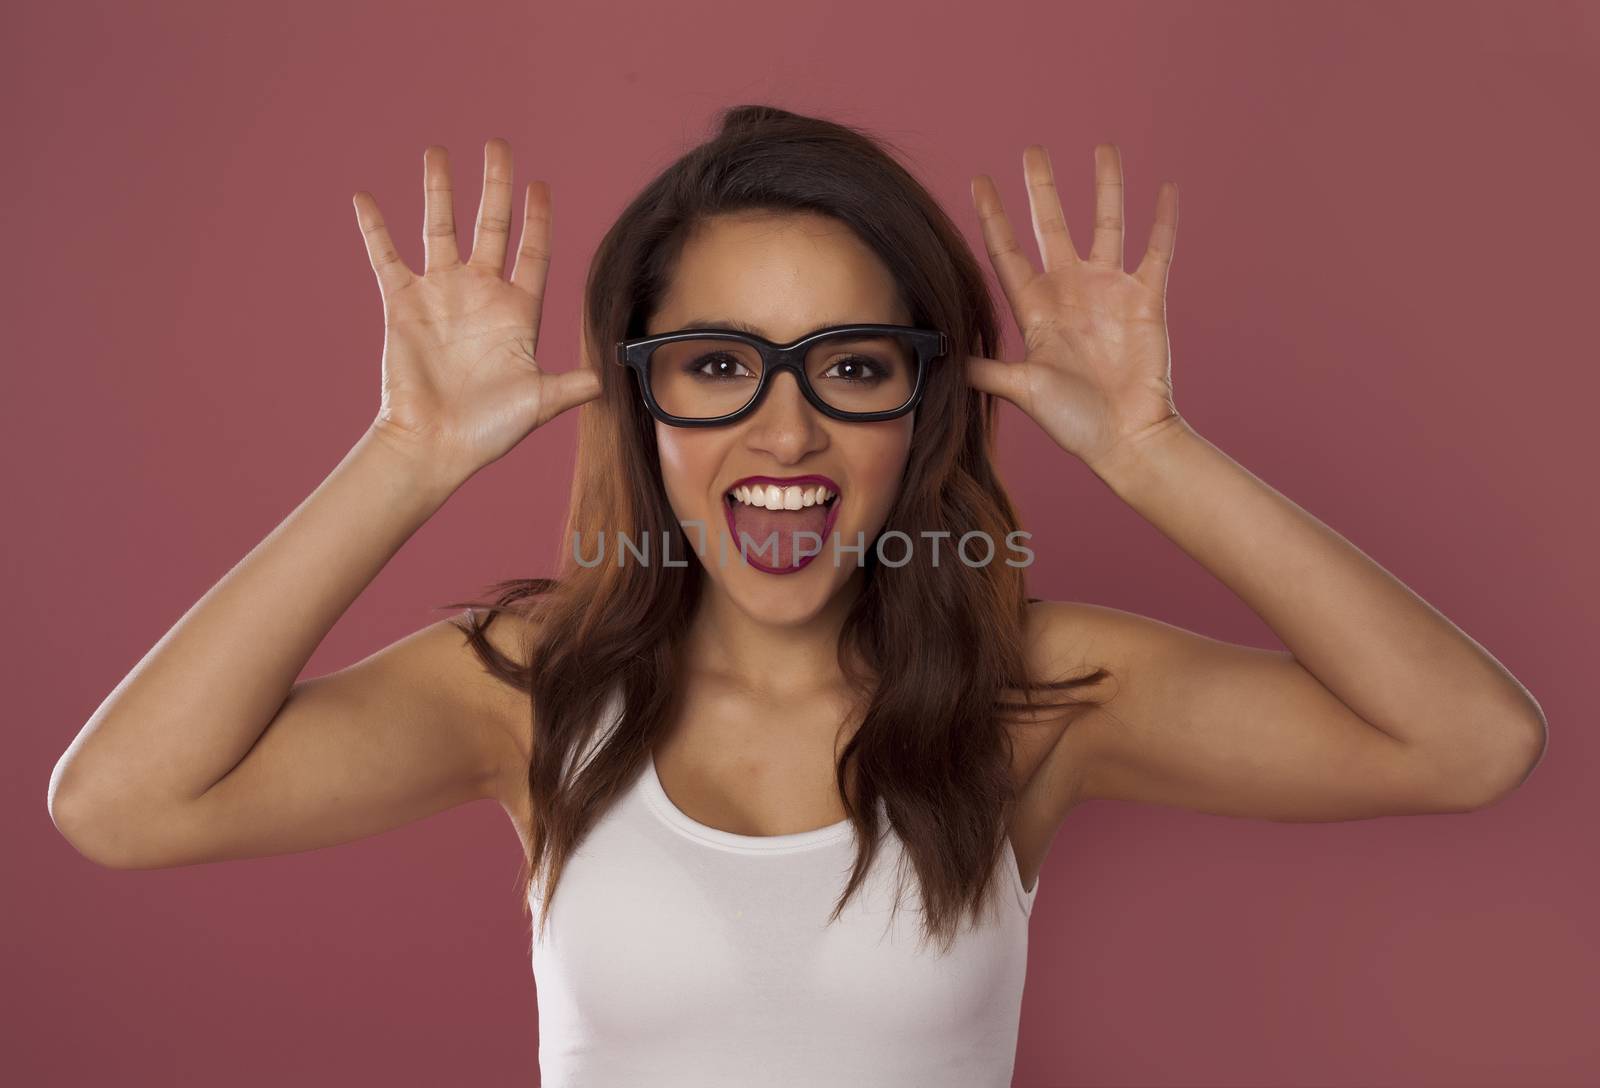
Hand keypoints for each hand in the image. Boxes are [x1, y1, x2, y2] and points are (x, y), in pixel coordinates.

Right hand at [352, 138, 600, 482]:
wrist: (435, 445)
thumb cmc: (488, 429)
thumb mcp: (538, 402)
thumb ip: (572, 384)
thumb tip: (610, 376)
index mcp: (517, 312)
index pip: (532, 252)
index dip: (538, 219)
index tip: (540, 186)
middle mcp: (479, 295)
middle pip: (490, 226)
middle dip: (495, 186)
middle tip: (498, 146)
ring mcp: (440, 295)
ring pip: (439, 229)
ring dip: (439, 191)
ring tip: (437, 152)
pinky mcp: (403, 304)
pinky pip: (386, 257)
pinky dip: (374, 229)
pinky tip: (364, 198)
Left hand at [966, 143, 1182, 473]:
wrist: (1124, 438)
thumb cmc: (1073, 421)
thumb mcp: (1019, 388)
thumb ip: (981, 367)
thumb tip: (932, 354)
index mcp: (1037, 308)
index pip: (1008, 253)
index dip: (993, 218)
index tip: (980, 183)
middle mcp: (1071, 291)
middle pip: (1052, 226)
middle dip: (1042, 188)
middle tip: (1032, 150)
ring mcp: (1110, 291)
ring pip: (1107, 223)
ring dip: (1106, 186)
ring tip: (1102, 148)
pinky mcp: (1146, 298)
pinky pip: (1157, 250)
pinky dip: (1164, 220)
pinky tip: (1166, 187)